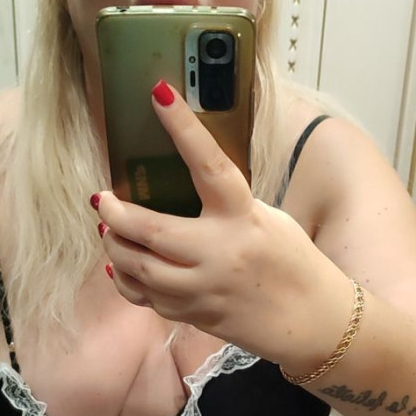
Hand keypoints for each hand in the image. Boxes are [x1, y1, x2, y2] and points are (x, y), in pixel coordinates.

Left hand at [94, 82, 333, 362]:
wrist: (312, 321)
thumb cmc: (293, 263)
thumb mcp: (267, 220)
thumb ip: (227, 205)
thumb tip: (180, 186)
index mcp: (243, 218)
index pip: (209, 164)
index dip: (183, 127)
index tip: (158, 95)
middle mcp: (220, 253)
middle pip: (151, 231)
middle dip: (115, 214)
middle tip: (102, 200)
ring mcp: (204, 288)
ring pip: (139, 269)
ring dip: (115, 247)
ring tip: (110, 231)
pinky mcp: (196, 314)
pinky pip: (148, 298)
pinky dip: (127, 280)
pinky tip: (121, 266)